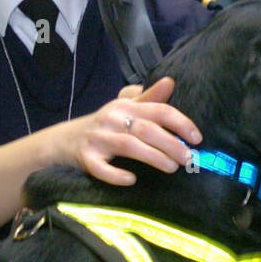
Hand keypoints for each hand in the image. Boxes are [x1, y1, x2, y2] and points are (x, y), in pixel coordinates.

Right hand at [65, 77, 201, 186]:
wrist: (63, 141)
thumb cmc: (105, 125)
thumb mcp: (125, 108)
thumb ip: (149, 98)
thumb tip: (171, 82)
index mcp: (126, 106)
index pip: (159, 110)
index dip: (181, 123)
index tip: (197, 138)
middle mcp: (112, 119)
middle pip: (147, 129)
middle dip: (172, 144)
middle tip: (188, 159)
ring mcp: (98, 138)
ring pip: (129, 146)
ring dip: (154, 157)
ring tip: (172, 168)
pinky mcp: (85, 158)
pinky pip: (101, 168)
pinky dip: (116, 175)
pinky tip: (131, 180)